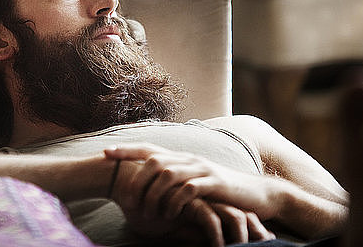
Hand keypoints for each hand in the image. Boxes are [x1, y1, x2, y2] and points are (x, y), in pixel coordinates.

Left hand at [109, 157, 274, 245]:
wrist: (258, 195)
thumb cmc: (221, 192)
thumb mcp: (194, 183)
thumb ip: (174, 181)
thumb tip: (146, 186)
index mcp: (180, 157)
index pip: (148, 148)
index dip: (126, 149)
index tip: (105, 153)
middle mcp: (188, 158)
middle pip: (153, 159)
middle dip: (135, 178)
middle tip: (125, 198)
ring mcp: (201, 169)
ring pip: (167, 173)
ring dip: (153, 194)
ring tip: (147, 213)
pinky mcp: (214, 183)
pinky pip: (187, 189)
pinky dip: (174, 202)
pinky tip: (169, 216)